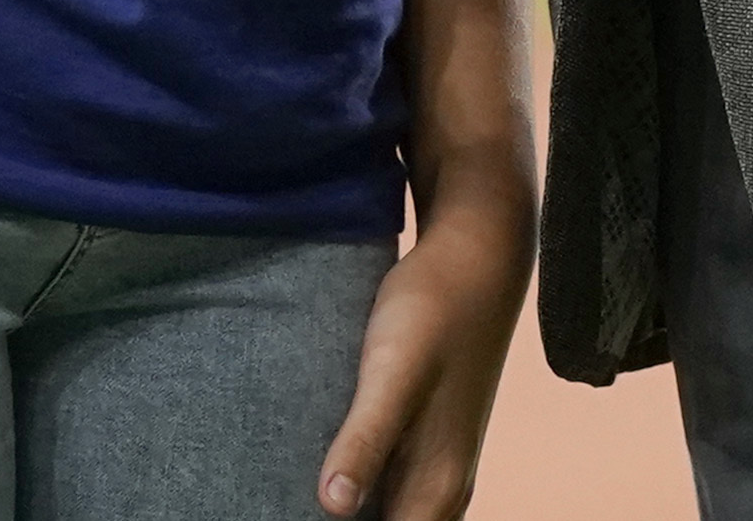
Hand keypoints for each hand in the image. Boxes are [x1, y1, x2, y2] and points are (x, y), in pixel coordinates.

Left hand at [316, 187, 535, 517]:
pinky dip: (360, 491)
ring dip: (352, 512)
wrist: (476, 257)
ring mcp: (437, 462)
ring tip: (292, 493)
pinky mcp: (425, 435)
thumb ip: (367, 441)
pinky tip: (321, 473)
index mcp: (437, 487)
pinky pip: (390, 488)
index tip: (287, 514)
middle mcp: (443, 487)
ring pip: (390, 514)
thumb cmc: (435, 311)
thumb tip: (334, 507)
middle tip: (276, 504)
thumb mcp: (393, 373)